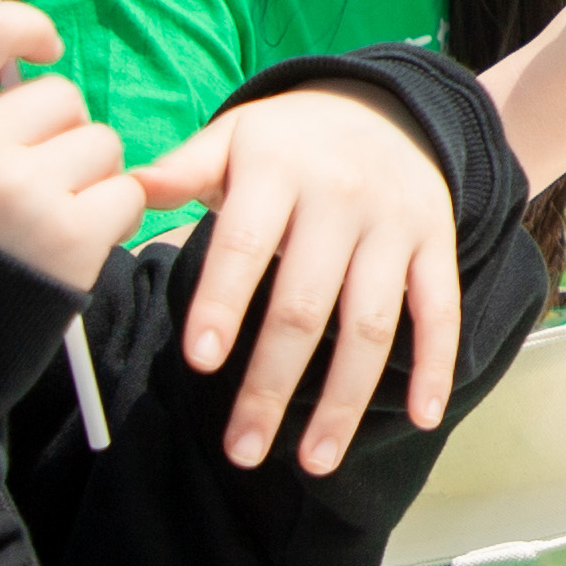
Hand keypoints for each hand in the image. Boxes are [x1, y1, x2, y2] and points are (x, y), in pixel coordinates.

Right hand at [0, 2, 146, 291]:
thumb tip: (18, 59)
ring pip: (100, 143)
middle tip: (25, 181)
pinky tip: (67, 243)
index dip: (27, 28)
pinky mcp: (68, 237)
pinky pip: (126, 192)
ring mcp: (16, 192)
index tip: (44, 50)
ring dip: (87, 176)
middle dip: (57, 133)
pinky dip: (109, 216)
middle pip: (60, 96)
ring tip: (40, 218)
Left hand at [142, 86, 469, 473]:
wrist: (389, 104)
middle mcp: (342, 200)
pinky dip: (434, 365)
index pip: (245, 246)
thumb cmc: (290, 138)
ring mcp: (395, 226)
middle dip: (272, 385)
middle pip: (305, 305)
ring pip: (370, 324)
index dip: (222, 303)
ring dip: (342, 399)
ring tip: (313, 461)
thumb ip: (183, 168)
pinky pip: (440, 310)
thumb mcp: (234, 136)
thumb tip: (125, 189)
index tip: (200, 361)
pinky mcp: (437, 244)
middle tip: (242, 450)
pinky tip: (420, 417)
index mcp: (280, 172)